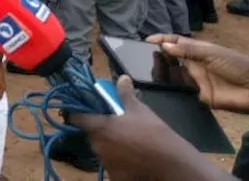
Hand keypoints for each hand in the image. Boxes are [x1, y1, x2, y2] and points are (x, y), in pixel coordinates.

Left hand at [71, 75, 212, 178]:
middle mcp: (98, 146)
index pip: (77, 118)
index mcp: (100, 127)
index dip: (76, 113)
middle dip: (99, 130)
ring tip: (127, 142)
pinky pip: (112, 165)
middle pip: (91, 135)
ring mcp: (106, 163)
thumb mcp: (140, 111)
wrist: (172, 164)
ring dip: (109, 145)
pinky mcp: (116, 176)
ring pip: (102, 150)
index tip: (78, 109)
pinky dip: (118, 161)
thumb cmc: (154, 134)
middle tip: (115, 126)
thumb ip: (126, 94)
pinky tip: (132, 158)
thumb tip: (122, 77)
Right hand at [149, 33, 248, 112]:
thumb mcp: (210, 53)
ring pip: (173, 75)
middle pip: (172, 59)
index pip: (176, 42)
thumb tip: (164, 46)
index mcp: (198, 50)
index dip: (162, 40)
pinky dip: (171, 89)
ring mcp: (195, 80)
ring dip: (162, 73)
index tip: (146, 41)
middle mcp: (194, 64)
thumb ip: (187, 50)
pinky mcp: (198, 95)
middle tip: (143, 57)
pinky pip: (181, 92)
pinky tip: (160, 87)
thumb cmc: (234, 64)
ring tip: (148, 71)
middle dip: (158, 57)